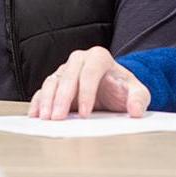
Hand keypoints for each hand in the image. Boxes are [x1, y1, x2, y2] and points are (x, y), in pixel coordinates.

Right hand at [27, 46, 150, 120]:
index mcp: (100, 58)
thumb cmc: (122, 89)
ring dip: (47, 100)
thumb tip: (136, 110)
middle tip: (59, 118)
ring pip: (53, 81)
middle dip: (62, 97)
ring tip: (47, 119)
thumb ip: (139, 99)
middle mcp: (80, 60)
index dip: (87, 92)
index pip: (91, 71)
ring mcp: (65, 71)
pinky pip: (42, 90)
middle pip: (68, 75)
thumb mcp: (136, 93)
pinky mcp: (55, 83)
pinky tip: (36, 115)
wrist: (112, 90)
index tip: (86, 114)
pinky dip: (38, 102)